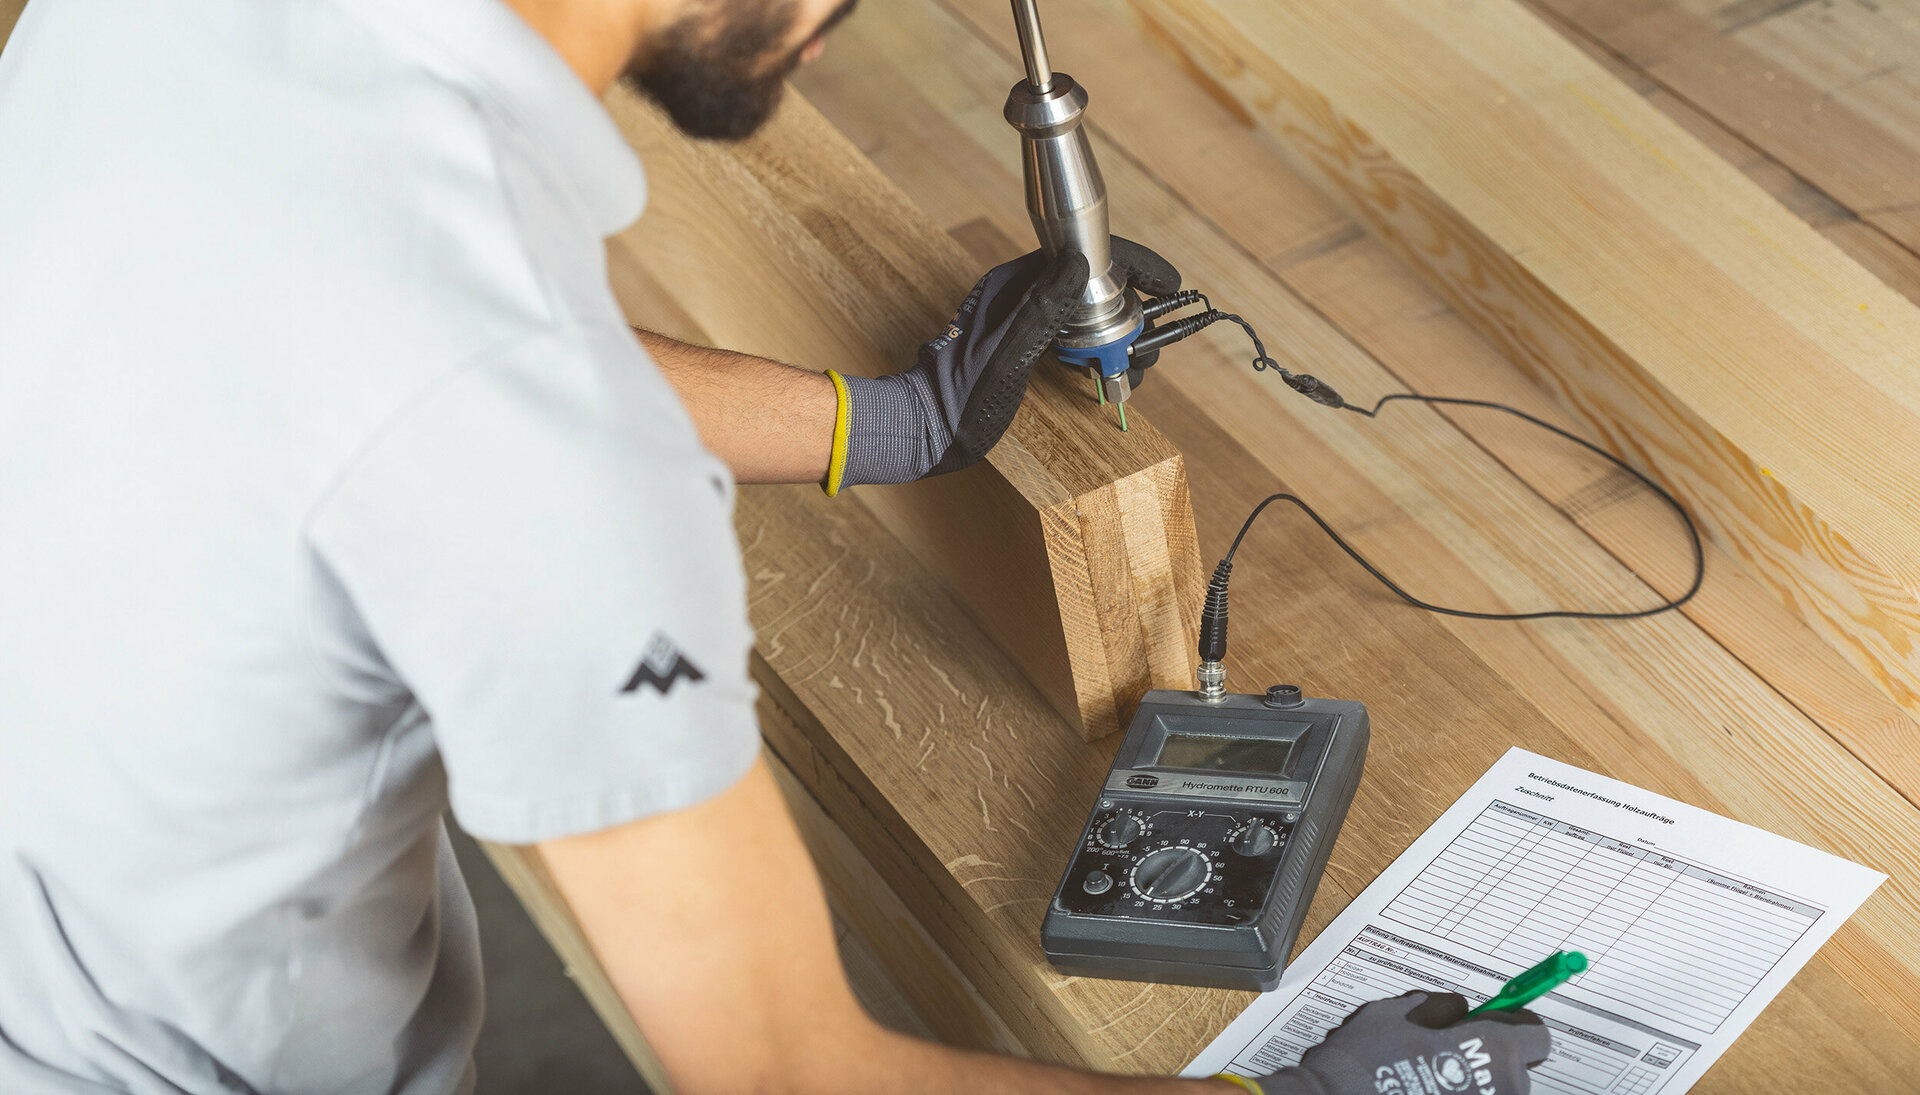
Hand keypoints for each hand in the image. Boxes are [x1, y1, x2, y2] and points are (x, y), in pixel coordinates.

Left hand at [827, 238, 1179, 490]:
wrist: (925, 432)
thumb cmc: (958, 397)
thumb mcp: (1008, 352)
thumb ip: (1044, 306)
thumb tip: (1081, 260)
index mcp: (1014, 285)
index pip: (1082, 254)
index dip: (1130, 264)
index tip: (1165, 282)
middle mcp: (1022, 297)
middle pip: (1092, 286)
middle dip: (1130, 313)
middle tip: (1147, 346)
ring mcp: (1025, 323)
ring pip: (1088, 316)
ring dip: (1117, 339)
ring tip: (1133, 369)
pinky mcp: (1027, 349)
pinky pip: (1074, 341)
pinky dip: (1097, 355)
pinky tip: (1110, 376)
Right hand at [1232, 992, 1551, 1094]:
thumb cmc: (1371, 1055)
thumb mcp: (1405, 1008)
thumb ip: (1444, 1007)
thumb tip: (1459, 1011)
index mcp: (1494, 1050)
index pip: (1538, 1036)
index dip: (1515, 1024)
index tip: (1499, 1021)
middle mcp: (1501, 1087)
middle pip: (1516, 1068)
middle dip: (1489, 1056)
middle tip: (1451, 1047)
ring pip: (1492, 1089)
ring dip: (1471, 1079)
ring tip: (1430, 1072)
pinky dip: (1454, 1094)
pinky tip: (1424, 1088)